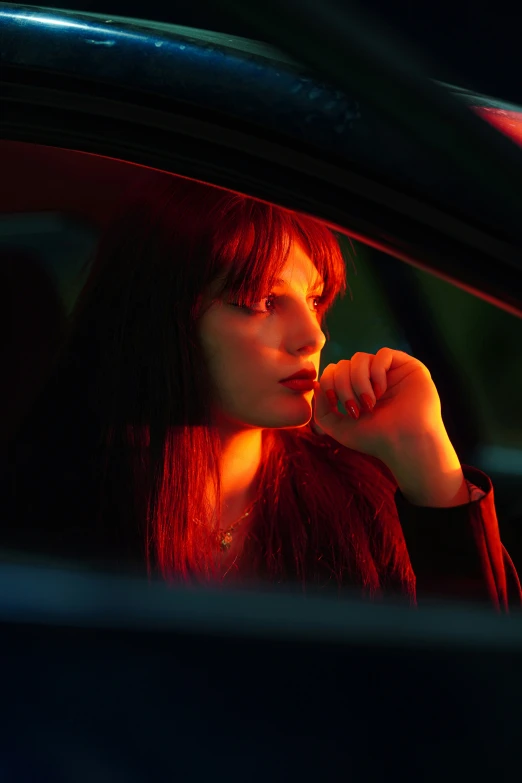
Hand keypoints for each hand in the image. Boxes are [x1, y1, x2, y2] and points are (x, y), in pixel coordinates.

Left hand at [313, 348, 469, 505]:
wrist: (405, 444)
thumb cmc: (375, 439)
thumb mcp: (339, 428)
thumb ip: (322, 409)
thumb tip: (317, 385)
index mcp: (357, 390)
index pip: (334, 371)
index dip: (328, 382)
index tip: (335, 403)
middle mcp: (373, 379)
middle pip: (343, 364)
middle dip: (343, 386)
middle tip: (356, 409)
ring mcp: (390, 372)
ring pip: (360, 358)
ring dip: (358, 381)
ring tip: (369, 403)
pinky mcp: (408, 366)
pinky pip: (383, 354)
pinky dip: (377, 372)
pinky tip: (382, 391)